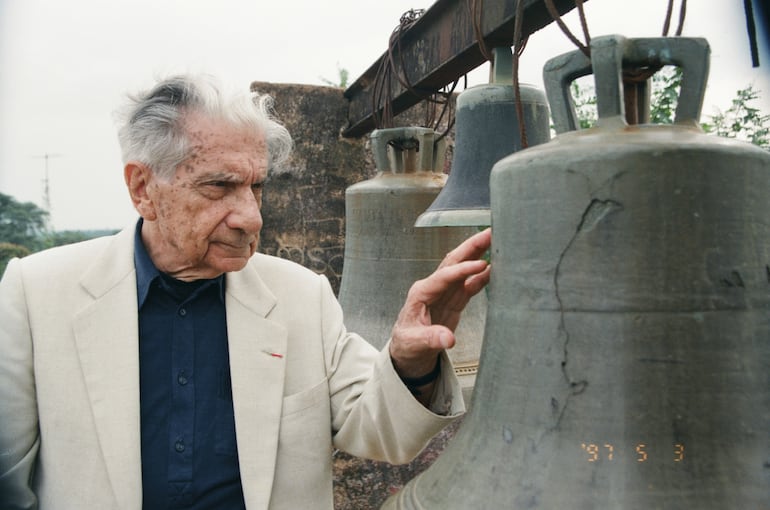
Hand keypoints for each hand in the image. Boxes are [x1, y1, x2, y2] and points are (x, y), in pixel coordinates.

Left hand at [389, 228, 490, 380]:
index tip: (481, 264)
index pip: (444, 276)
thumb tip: (448, 339)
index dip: (463, 269)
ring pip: (464, 268)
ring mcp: (445, 292)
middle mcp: (434, 287)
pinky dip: (483, 275)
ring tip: (496, 240)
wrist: (408, 352)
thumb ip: (430, 339)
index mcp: (422, 292)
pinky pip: (471, 283)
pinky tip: (496, 266)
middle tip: (490, 233)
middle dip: (471, 246)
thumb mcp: (414, 344)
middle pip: (454, 261)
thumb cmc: (407, 345)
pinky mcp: (454, 300)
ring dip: (479, 254)